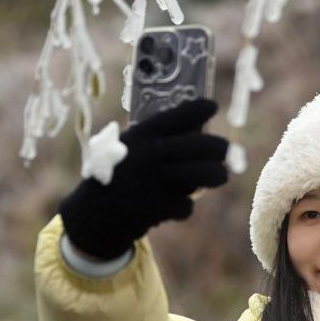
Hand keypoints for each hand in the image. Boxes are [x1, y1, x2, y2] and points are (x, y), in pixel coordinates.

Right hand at [59, 99, 228, 259]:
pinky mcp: (158, 207)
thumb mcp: (128, 148)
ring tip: (218, 175)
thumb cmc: (117, 175)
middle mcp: (151, 153)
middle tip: (226, 150)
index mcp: (141, 134)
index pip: (179, 115)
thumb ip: (157, 140)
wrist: (93, 214)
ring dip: (215, 175)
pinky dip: (184, 206)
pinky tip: (175, 204)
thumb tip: (199, 132)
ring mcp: (156, 181)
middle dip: (221, 149)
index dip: (200, 108)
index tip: (212, 106)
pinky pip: (187, 204)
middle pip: (204, 146)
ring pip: (205, 174)